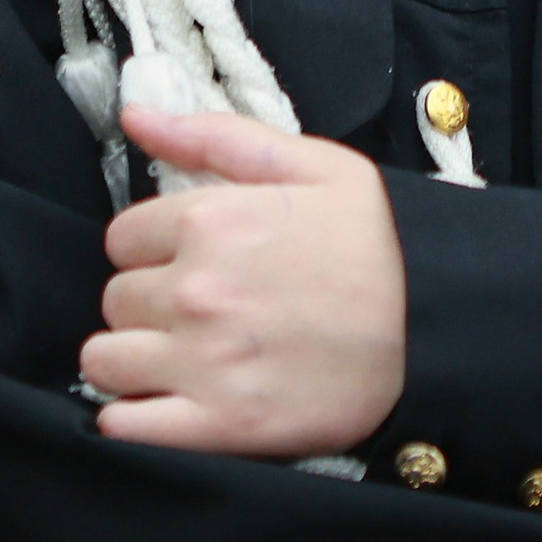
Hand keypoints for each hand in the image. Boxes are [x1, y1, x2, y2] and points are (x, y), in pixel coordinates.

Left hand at [80, 106, 407, 458]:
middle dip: (149, 299)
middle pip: (116, 298)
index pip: (122, 237)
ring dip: (133, 357)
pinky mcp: (220, 427)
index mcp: (211, 221)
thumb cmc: (379, 240)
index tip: (187, 257)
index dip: (153, 246)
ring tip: (181, 354)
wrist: (436, 326)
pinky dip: (132, 416)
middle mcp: (197, 291)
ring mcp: (205, 363)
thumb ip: (214, 135)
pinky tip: (166, 401)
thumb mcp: (312, 163)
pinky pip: (124, 426)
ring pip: (106, 360)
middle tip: (200, 305)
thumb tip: (134, 114)